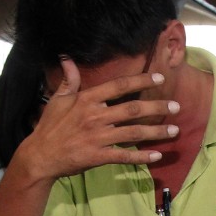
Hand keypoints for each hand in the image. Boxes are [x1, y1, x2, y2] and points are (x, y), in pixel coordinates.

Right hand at [15, 56, 179, 182]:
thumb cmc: (49, 128)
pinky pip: (124, 156)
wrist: (39, 156)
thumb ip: (69, 81)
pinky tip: (157, 155)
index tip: (160, 79)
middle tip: (175, 106)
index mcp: (87, 100)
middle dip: (156, 107)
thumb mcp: (57, 101)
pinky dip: (142, 156)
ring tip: (174, 130)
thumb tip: (68, 59)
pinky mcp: (98, 156)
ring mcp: (97, 137)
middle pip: (132, 109)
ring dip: (156, 132)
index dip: (140, 81)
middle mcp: (95, 117)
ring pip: (133, 132)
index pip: (118, 86)